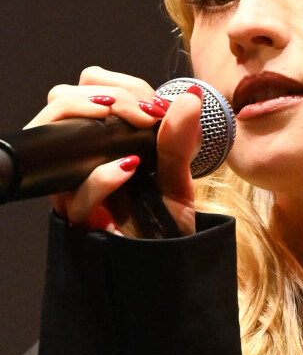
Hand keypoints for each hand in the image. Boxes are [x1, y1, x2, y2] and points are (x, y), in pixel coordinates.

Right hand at [25, 66, 201, 235]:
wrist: (168, 269)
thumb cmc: (167, 226)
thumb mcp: (179, 178)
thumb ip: (181, 141)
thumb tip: (190, 96)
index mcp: (105, 143)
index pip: (92, 89)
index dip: (121, 85)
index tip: (155, 102)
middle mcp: (83, 161)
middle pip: (63, 103)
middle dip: (106, 94)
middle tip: (146, 111)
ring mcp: (76, 189)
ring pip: (59, 139)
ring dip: (93, 117)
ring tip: (135, 122)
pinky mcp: (80, 220)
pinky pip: (78, 195)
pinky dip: (102, 177)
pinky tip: (129, 168)